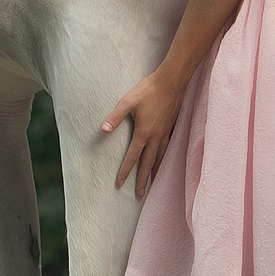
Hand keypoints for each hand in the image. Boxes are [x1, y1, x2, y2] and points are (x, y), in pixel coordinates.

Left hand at [101, 68, 188, 198]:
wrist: (172, 81)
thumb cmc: (148, 90)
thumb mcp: (127, 102)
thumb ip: (115, 117)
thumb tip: (102, 130)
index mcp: (144, 132)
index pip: (132, 157)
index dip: (125, 171)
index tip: (119, 184)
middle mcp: (156, 136)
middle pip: (149, 163)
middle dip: (144, 179)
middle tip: (140, 194)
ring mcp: (166, 133)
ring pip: (161, 157)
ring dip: (157, 171)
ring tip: (155, 182)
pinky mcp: (172, 127)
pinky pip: (168, 148)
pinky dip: (166, 158)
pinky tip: (165, 160)